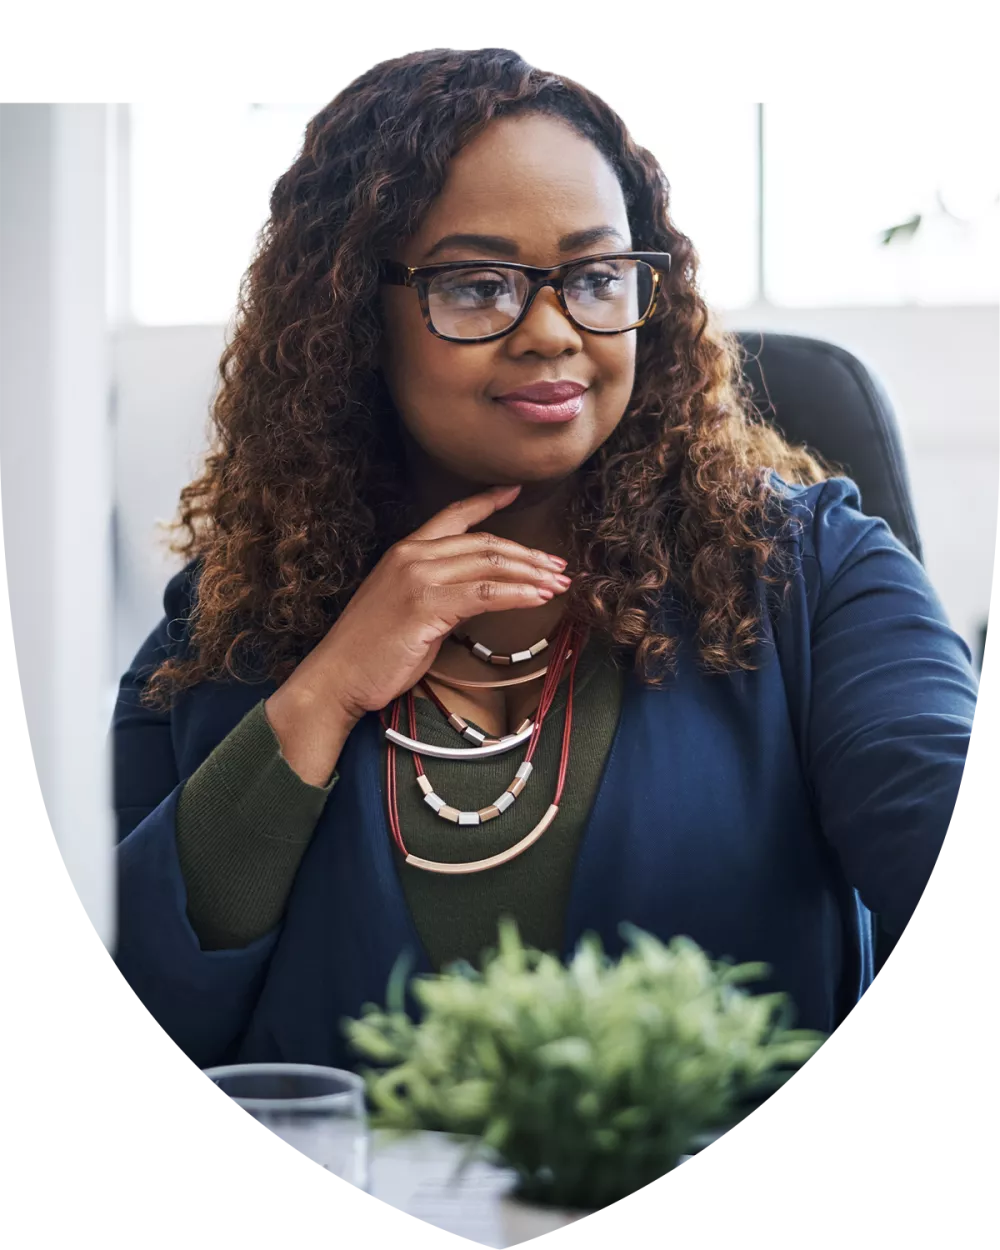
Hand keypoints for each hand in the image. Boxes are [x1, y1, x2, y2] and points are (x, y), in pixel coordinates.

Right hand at [283, 484, 571, 722]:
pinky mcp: (426, 605)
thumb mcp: (406, 609)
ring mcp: (418, 579)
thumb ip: (438, 591)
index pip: (453, 516)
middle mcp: (412, 556)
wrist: (336, 677)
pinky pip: (485, 595)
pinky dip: (518, 595)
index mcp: (405, 551)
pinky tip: (538, 599)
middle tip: (558, 567)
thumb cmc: (370, 651)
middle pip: (485, 544)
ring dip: (531, 575)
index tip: (516, 491)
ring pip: (490, 566)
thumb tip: (478, 594)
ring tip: (558, 585)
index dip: (488, 502)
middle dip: (528, 555)